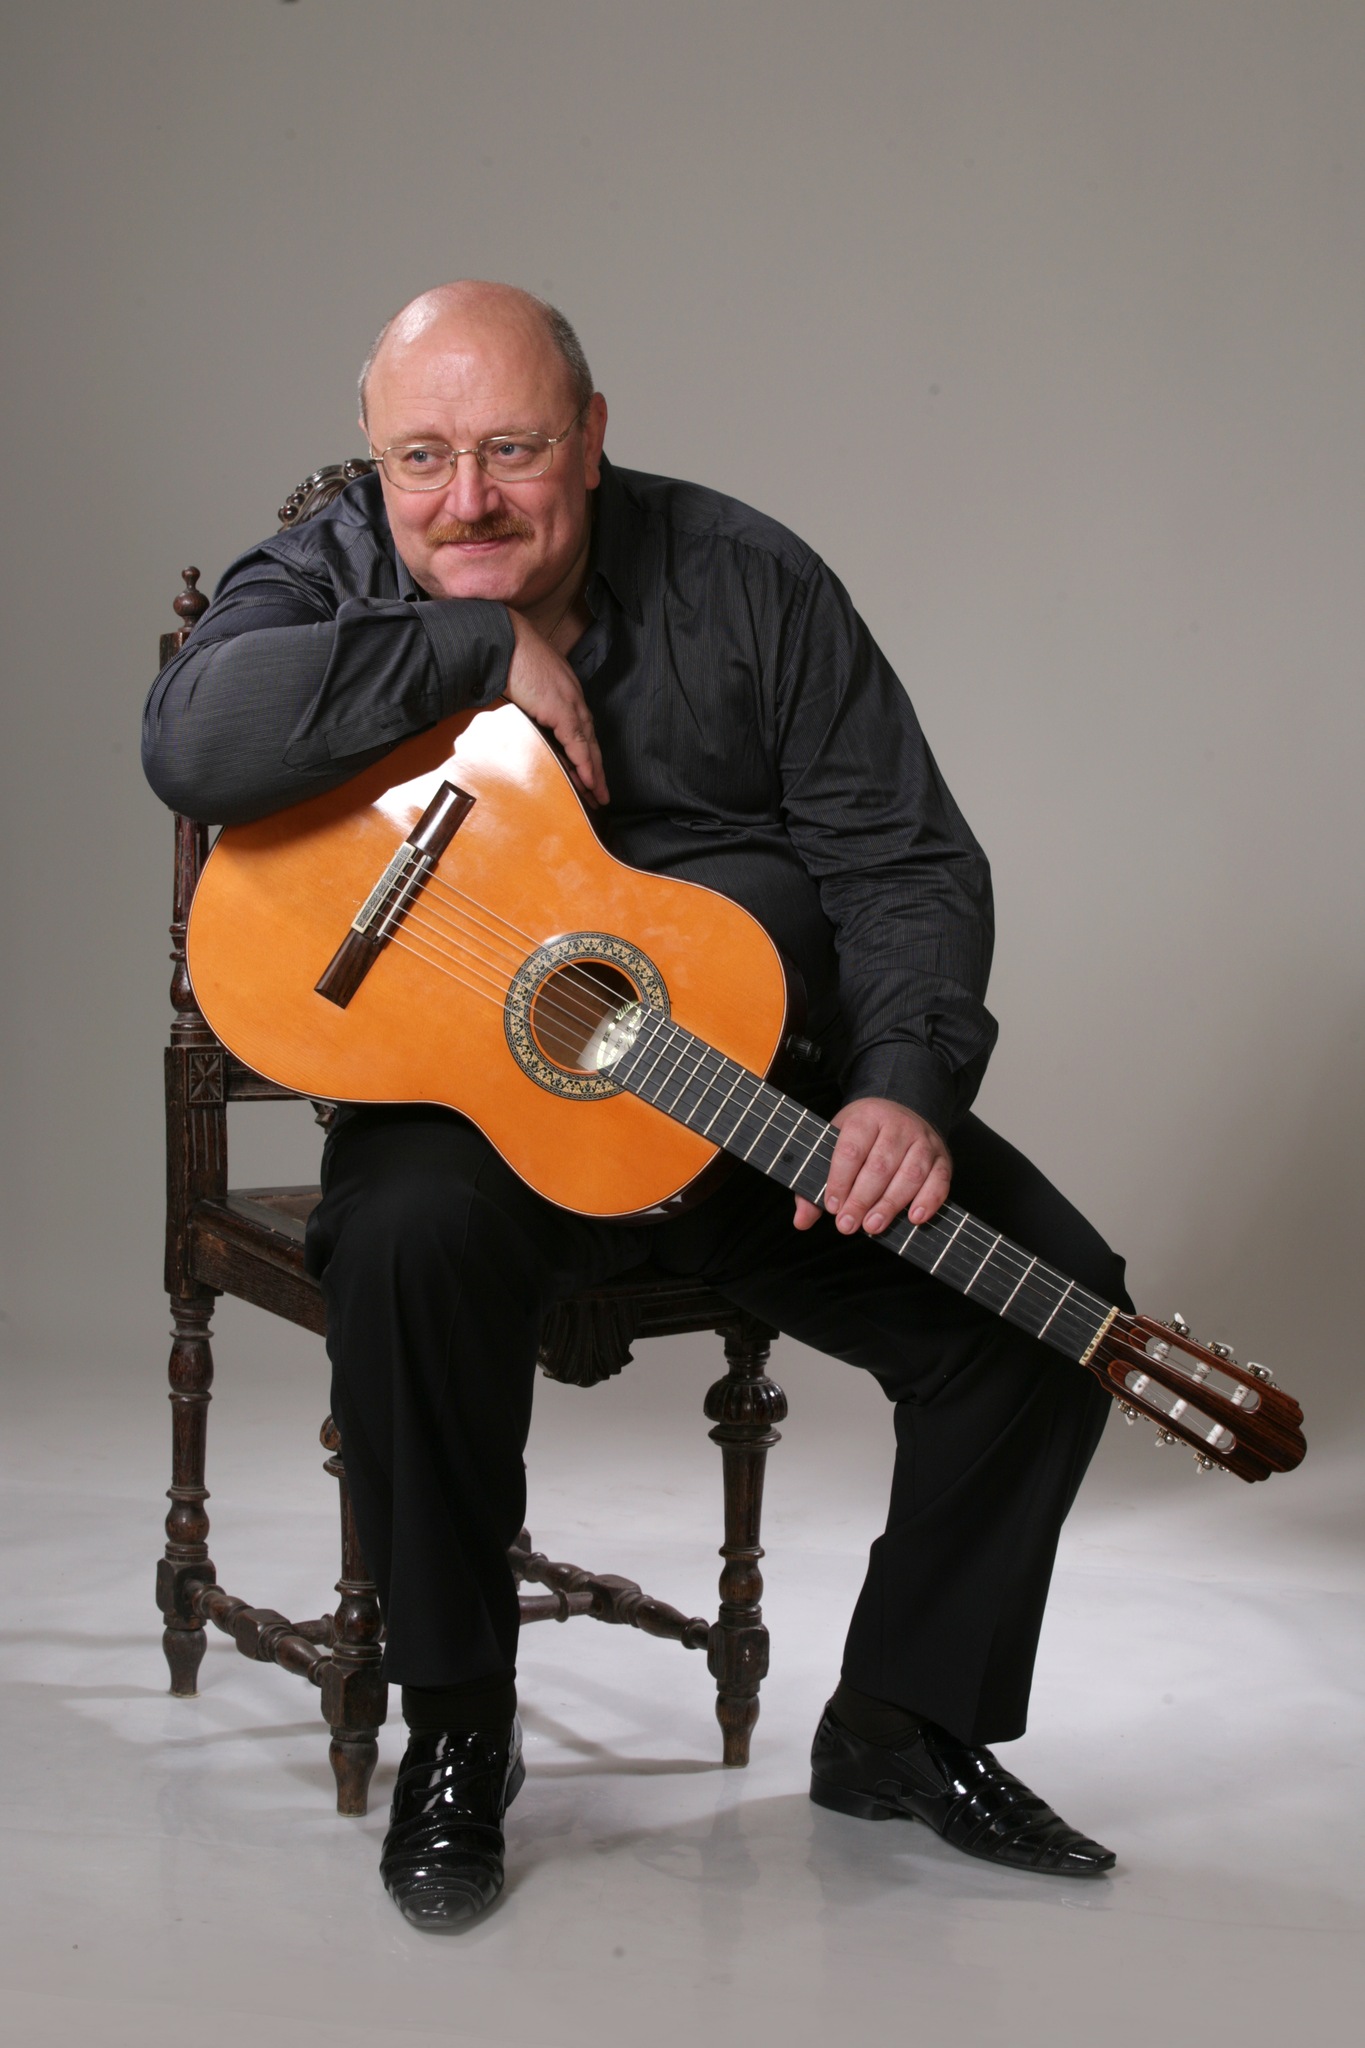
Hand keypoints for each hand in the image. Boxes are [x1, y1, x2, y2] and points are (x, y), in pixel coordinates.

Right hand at [504, 609, 609, 806]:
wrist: (503, 638)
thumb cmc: (505, 654)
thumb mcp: (520, 681)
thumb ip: (525, 700)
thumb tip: (518, 713)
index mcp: (564, 690)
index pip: (579, 727)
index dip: (585, 751)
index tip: (587, 772)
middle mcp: (572, 697)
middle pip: (589, 740)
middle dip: (596, 768)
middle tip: (600, 793)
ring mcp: (570, 703)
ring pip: (588, 746)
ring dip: (595, 774)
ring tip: (599, 796)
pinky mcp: (563, 710)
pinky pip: (578, 745)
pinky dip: (585, 766)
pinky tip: (590, 783)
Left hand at [793, 1098, 951, 1235]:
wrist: (901, 1113)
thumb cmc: (863, 1138)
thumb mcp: (834, 1147)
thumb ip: (816, 1186)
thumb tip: (801, 1221)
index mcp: (866, 1118)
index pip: (851, 1150)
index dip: (840, 1180)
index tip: (832, 1207)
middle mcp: (898, 1125)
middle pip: (880, 1165)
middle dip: (862, 1199)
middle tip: (848, 1225)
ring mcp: (923, 1141)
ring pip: (910, 1174)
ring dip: (891, 1204)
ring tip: (873, 1226)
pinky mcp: (942, 1158)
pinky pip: (939, 1181)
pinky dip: (929, 1201)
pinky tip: (914, 1218)